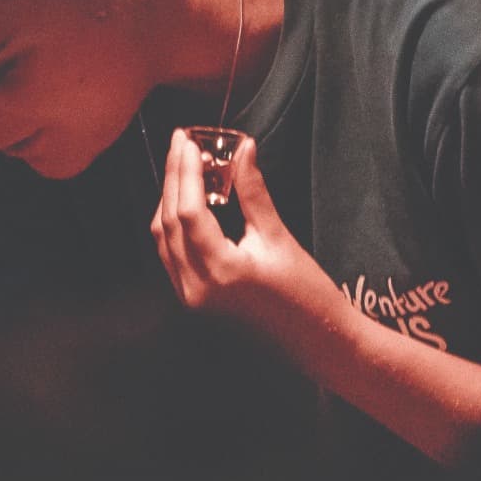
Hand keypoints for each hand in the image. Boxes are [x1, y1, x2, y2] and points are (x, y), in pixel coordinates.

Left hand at [149, 129, 348, 348]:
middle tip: (182, 143)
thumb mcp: (278, 237)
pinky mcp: (194, 300)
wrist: (316, 341)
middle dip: (174, 178)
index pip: (188, 210)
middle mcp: (196, 287)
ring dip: (170, 199)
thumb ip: (253, 192)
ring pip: (164, 238)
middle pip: (169, 221)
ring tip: (185, 165)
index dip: (186, 170)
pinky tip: (188, 199)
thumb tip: (242, 148)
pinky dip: (174, 223)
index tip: (189, 140)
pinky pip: (171, 254)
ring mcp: (191, 297)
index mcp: (220, 270)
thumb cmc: (306, 294)